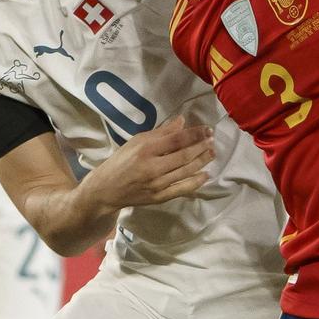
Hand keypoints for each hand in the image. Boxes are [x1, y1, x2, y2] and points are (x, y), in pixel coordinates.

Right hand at [88, 116, 216, 207]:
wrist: (106, 190)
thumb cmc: (121, 162)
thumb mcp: (136, 142)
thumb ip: (160, 133)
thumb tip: (182, 121)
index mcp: (146, 150)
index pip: (176, 140)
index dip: (195, 134)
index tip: (207, 129)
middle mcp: (152, 167)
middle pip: (184, 156)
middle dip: (201, 147)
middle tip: (212, 140)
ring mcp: (157, 184)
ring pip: (186, 171)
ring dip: (202, 161)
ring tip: (212, 153)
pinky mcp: (159, 197)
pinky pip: (182, 189)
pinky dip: (195, 182)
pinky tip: (205, 175)